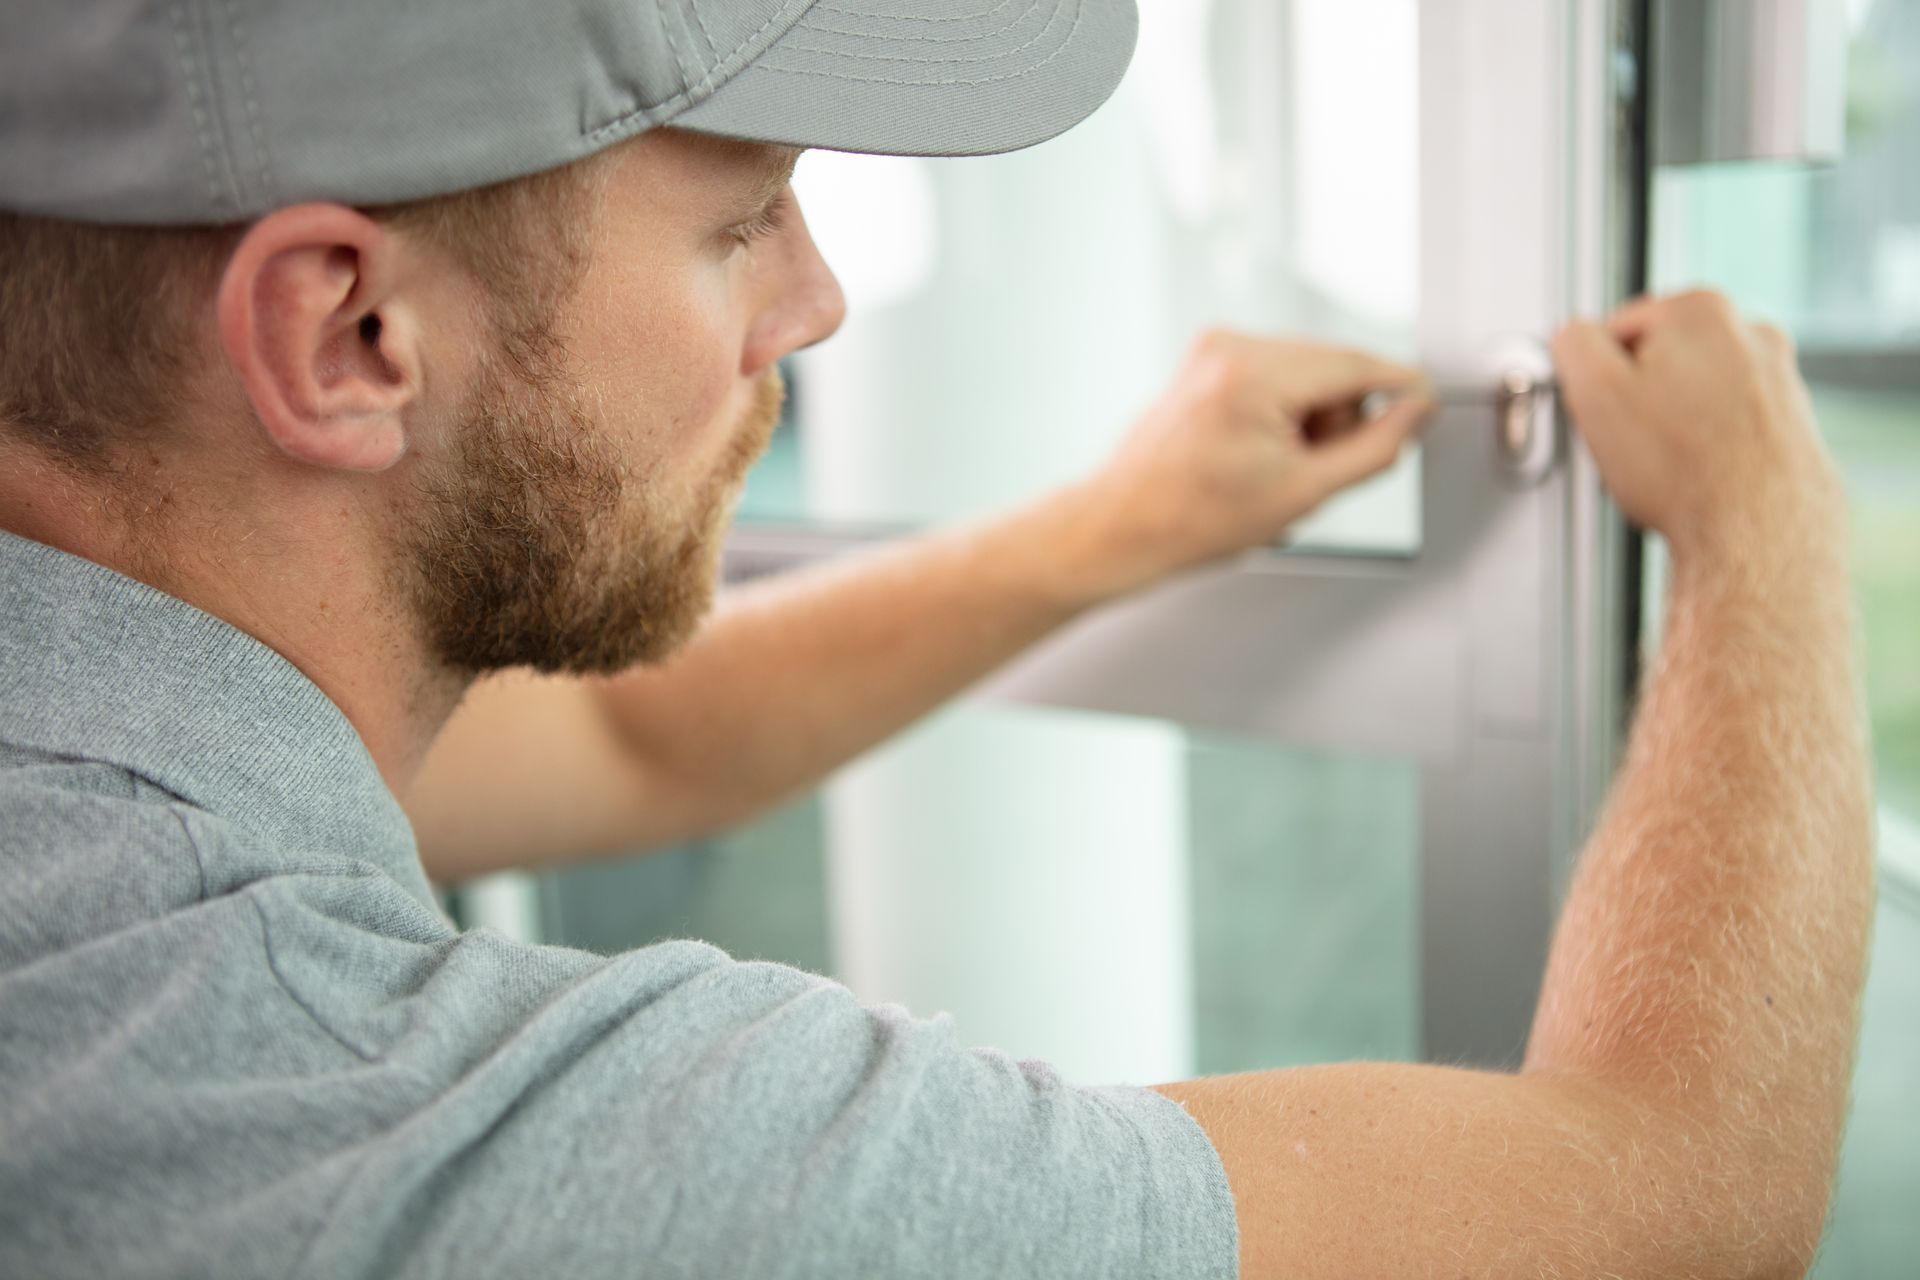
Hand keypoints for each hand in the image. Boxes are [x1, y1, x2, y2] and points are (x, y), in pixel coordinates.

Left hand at [1066, 328, 1432, 598]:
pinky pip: (1276, 376)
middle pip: (1333, 367)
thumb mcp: (1304, 493)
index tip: (1428, 402)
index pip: (1356, 363)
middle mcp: (1229, 348)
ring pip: (1307, 372)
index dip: (1401, 387)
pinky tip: (1254, 450)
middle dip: (1337, 418)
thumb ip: (1374, 448)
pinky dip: (1282, 412)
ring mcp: (1214, 349)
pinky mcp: (1207, 359)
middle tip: (1305, 469)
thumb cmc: (1192, 520)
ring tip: (1270, 465)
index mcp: (1251, 375)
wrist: (1123, 526)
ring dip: (1309, 418)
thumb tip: (1414, 412)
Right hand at [1551, 290, 1844, 567]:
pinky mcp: (1791, 422)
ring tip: (1662, 467)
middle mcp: (1751, 334)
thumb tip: (1573, 337)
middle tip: (1626, 443)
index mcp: (1700, 311)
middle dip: (1637, 398)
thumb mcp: (1595, 392)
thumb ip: (1573, 344)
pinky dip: (1706, 447)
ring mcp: (1778, 378)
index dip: (1596, 374)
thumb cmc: (1685, 471)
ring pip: (1694, 393)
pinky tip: (1694, 477)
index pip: (1617, 328)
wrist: (1758, 533)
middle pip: (1660, 358)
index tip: (1598, 409)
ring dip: (1671, 424)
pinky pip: (1726, 425)